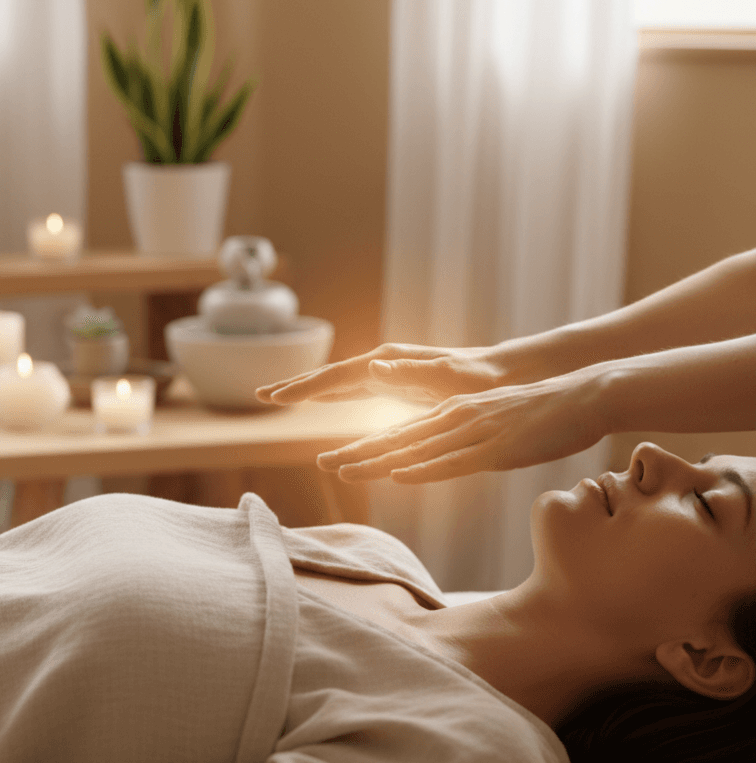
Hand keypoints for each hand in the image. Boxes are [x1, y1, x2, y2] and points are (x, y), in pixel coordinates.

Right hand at [255, 343, 512, 405]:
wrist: (500, 373)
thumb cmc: (478, 378)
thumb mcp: (447, 377)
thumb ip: (411, 371)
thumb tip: (371, 366)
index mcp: (389, 362)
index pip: (336, 376)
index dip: (304, 388)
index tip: (275, 398)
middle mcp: (383, 363)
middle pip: (329, 376)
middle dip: (296, 385)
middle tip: (261, 395)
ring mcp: (388, 372)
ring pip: (337, 383)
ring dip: (308, 390)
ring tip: (278, 397)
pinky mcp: (396, 384)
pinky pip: (353, 391)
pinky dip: (330, 395)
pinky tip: (320, 400)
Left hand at [314, 370, 608, 482]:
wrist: (581, 397)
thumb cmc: (540, 417)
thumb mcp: (493, 427)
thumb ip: (466, 441)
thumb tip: (445, 458)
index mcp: (453, 415)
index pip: (400, 434)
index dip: (365, 447)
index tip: (334, 459)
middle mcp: (455, 419)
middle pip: (399, 440)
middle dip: (359, 453)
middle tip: (323, 464)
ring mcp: (475, 431)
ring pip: (418, 449)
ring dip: (379, 460)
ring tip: (345, 469)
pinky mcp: (497, 446)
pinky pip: (455, 460)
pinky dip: (424, 467)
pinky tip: (400, 473)